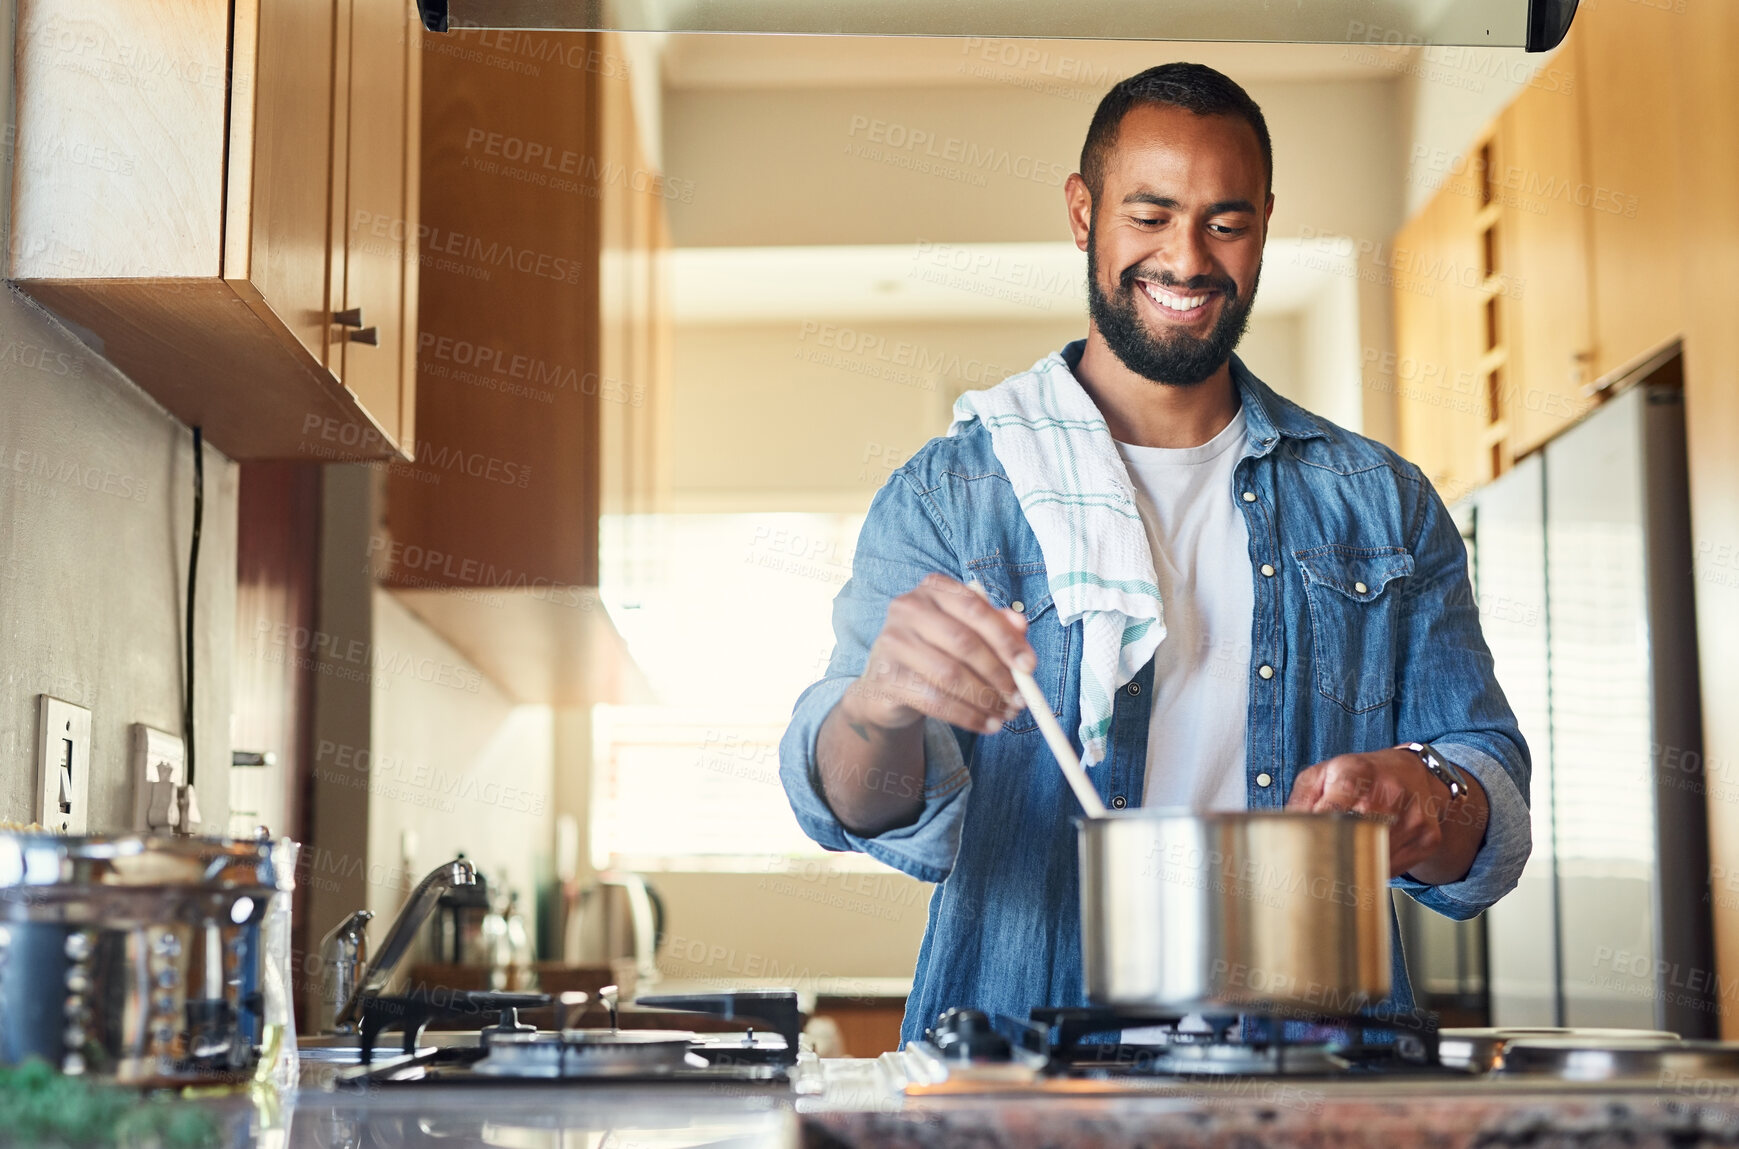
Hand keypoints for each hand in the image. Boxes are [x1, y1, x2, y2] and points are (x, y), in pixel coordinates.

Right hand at [840, 574, 1036, 736]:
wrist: (888, 682)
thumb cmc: (937, 650)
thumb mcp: (968, 632)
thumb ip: (996, 626)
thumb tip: (1022, 626)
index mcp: (934, 588)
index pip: (976, 609)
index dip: (1006, 639)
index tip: (1029, 667)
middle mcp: (908, 607)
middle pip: (964, 643)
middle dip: (998, 674)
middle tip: (1019, 699)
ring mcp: (892, 641)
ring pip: (949, 675)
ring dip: (985, 700)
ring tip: (1004, 715)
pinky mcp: (886, 676)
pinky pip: (934, 700)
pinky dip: (967, 716)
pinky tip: (985, 725)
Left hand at [1287, 748, 1487, 880]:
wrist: (1411, 772)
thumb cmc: (1360, 774)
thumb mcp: (1323, 774)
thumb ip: (1301, 800)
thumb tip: (1283, 830)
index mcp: (1357, 772)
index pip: (1336, 804)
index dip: (1320, 828)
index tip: (1306, 845)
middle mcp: (1390, 792)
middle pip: (1356, 836)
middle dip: (1334, 851)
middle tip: (1317, 862)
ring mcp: (1413, 817)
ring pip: (1374, 857)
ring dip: (1355, 863)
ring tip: (1345, 851)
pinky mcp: (1428, 838)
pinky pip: (1393, 867)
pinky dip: (1376, 866)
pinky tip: (1370, 851)